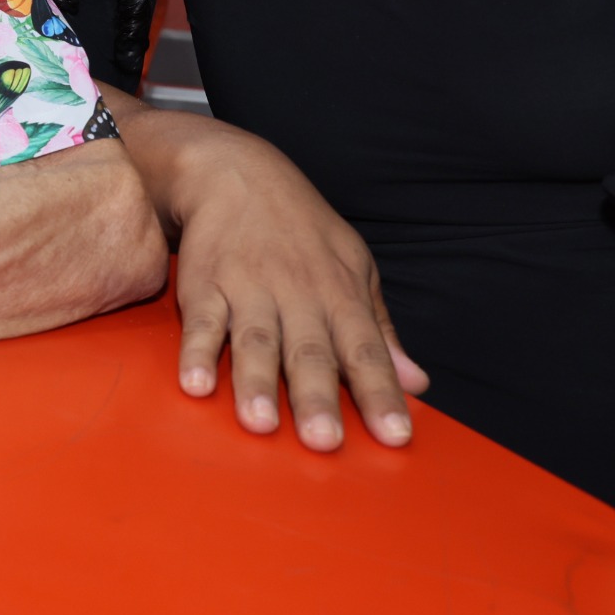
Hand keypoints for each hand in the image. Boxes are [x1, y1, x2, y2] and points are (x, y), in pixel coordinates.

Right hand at [160, 122, 426, 450]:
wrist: (236, 172)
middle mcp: (296, 293)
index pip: (366, 350)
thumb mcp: (355, 267)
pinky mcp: (204, 285)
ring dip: (257, 383)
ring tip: (260, 424)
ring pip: (255, 340)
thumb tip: (418, 382)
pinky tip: (197, 384)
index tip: (396, 436)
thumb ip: (380, 329)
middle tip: (324, 442)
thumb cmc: (303, 230)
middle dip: (317, 397)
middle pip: (309, 351)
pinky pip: (200, 322)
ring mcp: (247, 288)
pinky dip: (196, 352)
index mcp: (339, 294)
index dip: (381, 393)